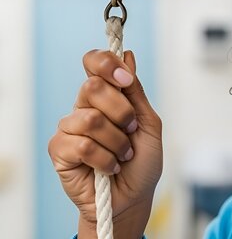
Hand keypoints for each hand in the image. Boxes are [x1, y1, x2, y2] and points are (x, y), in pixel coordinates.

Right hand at [48, 50, 162, 237]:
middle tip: (131, 129)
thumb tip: (127, 55)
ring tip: (124, 154)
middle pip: (93, 86)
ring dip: (117, 141)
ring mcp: (70, 128)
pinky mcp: (60, 151)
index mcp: (106, 95)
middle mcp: (84, 107)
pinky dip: (105, 159)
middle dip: (121, 110)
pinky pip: (82, 145)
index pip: (94, 63)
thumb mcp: (148, 123)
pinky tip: (110, 167)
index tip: (126, 78)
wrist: (133, 197)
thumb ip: (136, 92)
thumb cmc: (142, 162)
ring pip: (90, 119)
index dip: (106, 63)